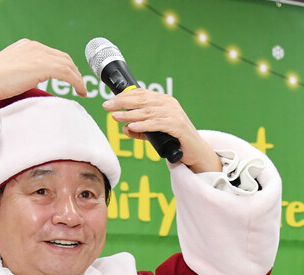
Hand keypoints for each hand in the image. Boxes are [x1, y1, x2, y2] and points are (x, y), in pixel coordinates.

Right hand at [0, 39, 87, 112]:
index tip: (69, 77)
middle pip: (63, 57)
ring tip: (82, 90)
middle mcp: (35, 46)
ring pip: (68, 65)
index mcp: (27, 45)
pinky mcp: (43, 66)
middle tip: (79, 84)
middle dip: (74, 71)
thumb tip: (29, 81)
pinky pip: (67, 74)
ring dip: (77, 79)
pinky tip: (80, 91)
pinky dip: (77, 83)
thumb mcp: (10, 70)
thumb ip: (22, 71)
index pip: (52, 54)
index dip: (64, 66)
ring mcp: (39, 54)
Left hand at [102, 90, 220, 172]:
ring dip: (129, 114)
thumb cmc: (176, 140)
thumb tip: (124, 127)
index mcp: (164, 101)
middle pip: (142, 100)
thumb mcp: (155, 133)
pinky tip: (132, 126)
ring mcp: (174, 114)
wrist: (196, 152)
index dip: (124, 96)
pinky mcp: (178, 126)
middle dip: (122, 102)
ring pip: (147, 111)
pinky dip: (143, 125)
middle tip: (107, 106)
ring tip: (116, 117)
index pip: (141, 94)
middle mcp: (169, 104)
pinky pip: (157, 124)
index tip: (110, 101)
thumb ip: (141, 130)